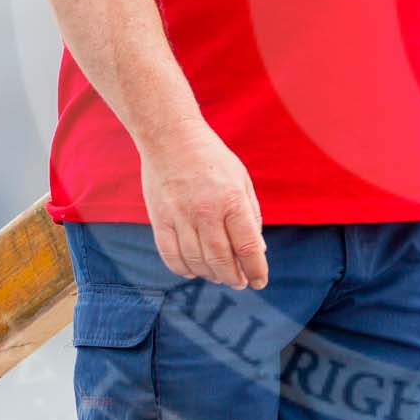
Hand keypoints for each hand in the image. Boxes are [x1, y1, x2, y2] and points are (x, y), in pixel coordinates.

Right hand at [137, 118, 268, 288]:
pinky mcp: (159, 220)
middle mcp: (206, 212)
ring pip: (197, 262)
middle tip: (240, 282)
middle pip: (221, 261)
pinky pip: (171, 256)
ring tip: (219, 276)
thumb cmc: (212, 158)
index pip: (248, 247)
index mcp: (232, 201)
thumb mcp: (241, 180)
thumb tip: (258, 251)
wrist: (170, 137)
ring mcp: (179, 217)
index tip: (260, 282)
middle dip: (234, 278)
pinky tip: (194, 270)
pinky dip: (183, 270)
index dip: (256, 270)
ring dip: (211, 275)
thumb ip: (251, 216)